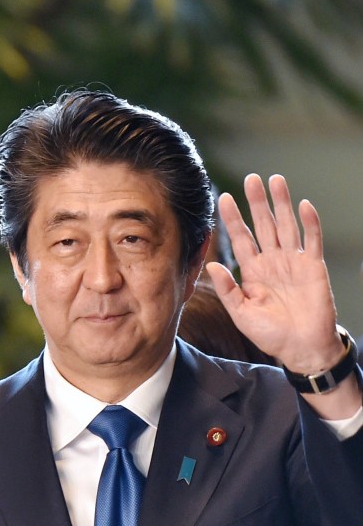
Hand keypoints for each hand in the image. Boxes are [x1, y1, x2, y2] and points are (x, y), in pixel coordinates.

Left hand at [206, 173, 342, 373]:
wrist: (300, 347)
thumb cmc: (269, 334)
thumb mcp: (241, 313)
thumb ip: (227, 289)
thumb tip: (211, 266)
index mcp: (252, 271)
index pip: (241, 238)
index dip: (232, 218)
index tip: (222, 198)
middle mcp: (272, 261)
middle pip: (263, 224)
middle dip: (256, 202)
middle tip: (250, 178)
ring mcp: (293, 262)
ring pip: (286, 225)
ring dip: (281, 203)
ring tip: (275, 180)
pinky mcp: (314, 267)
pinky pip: (312, 240)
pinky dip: (309, 223)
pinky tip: (303, 205)